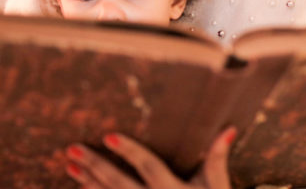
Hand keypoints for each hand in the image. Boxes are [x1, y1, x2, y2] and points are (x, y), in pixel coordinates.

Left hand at [65, 127, 235, 188]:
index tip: (109, 136)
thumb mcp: (218, 186)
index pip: (148, 165)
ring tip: (70, 165)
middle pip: (118, 183)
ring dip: (87, 182)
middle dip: (95, 165)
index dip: (130, 151)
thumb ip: (218, 157)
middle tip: (72, 149)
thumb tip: (229, 129)